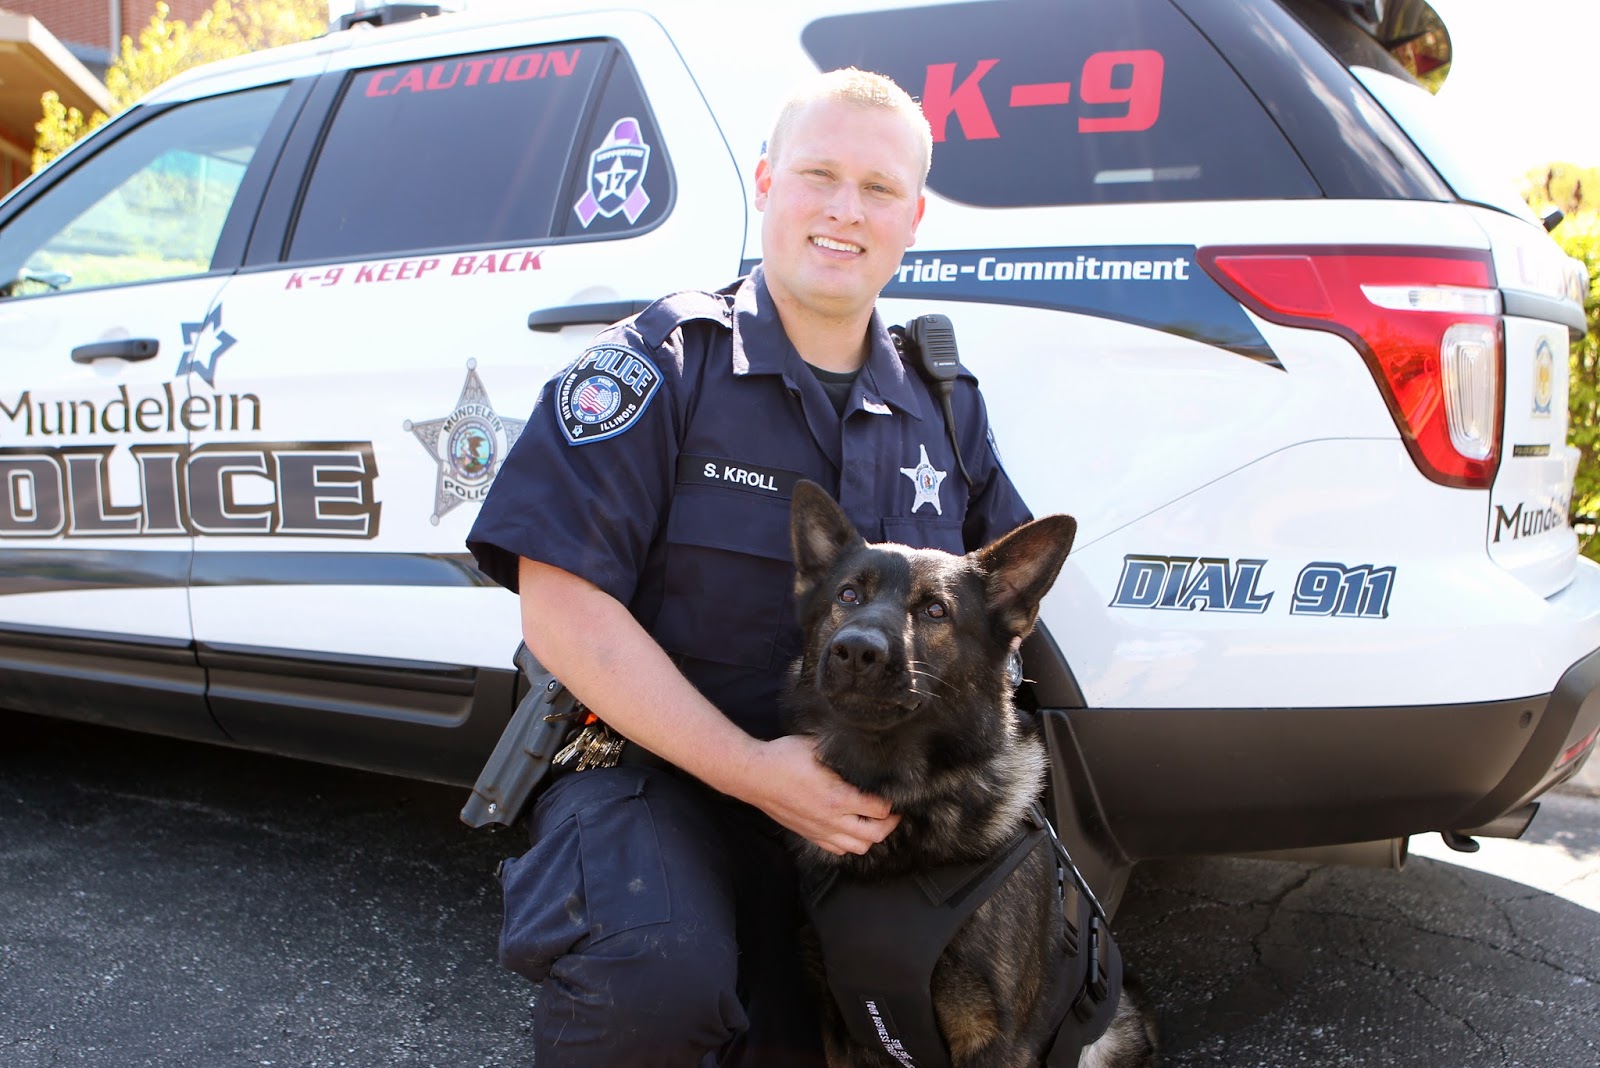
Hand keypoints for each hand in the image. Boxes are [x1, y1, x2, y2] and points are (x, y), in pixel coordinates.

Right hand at [733, 735, 900, 855]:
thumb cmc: (783, 757)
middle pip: (875, 834)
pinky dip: (851, 843)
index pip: (879, 810)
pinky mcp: (809, 834)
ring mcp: (819, 830)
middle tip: (893, 811)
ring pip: (858, 847)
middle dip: (890, 823)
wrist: (753, 775)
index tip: (894, 792)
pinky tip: (852, 828)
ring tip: (875, 821)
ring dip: (871, 836)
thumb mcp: (817, 745)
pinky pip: (838, 849)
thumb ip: (842, 752)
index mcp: (837, 797)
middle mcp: (831, 819)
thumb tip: (864, 747)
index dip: (891, 801)